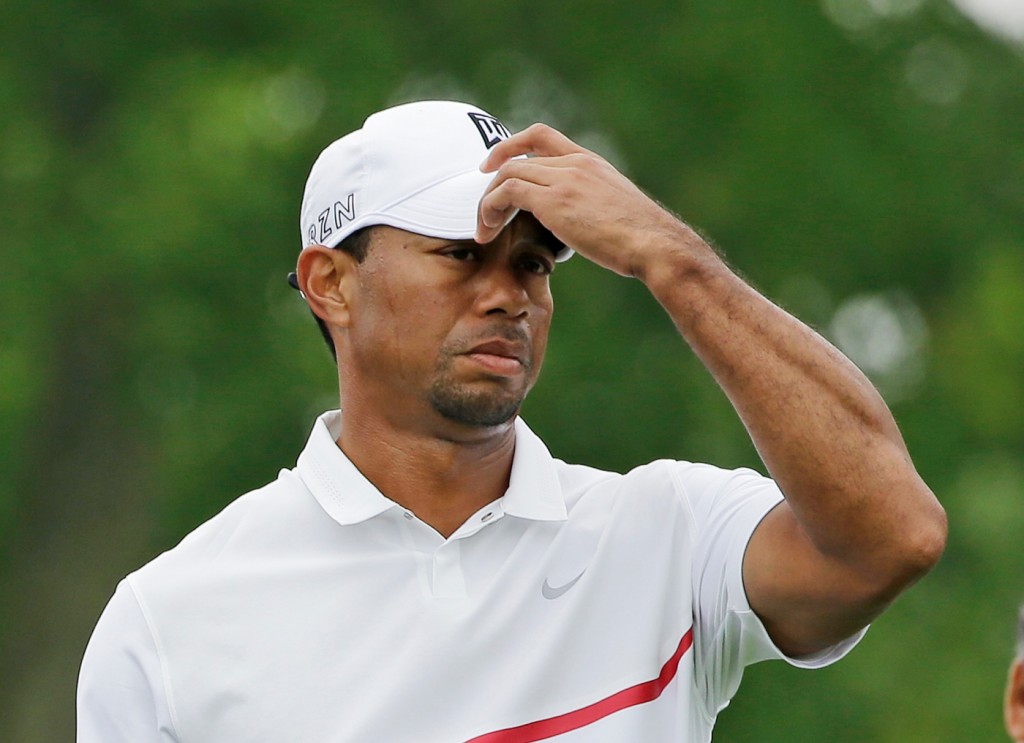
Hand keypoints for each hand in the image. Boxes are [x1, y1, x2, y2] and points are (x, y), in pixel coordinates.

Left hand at [476, 124, 687, 278]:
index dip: (511, 145)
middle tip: (485, 211)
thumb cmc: (643, 239)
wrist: (656, 244)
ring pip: (507, 174)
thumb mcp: (616, 210)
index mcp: (590, 162)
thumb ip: (593, 205)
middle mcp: (575, 163)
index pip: (541, 135)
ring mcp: (564, 179)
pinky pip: (507, 193)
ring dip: (488, 202)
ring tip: (484, 229)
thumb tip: (581, 225)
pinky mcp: (554, 201)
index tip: (494, 166)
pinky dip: (490, 210)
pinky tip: (489, 232)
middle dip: (492, 183)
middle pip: (517, 159)